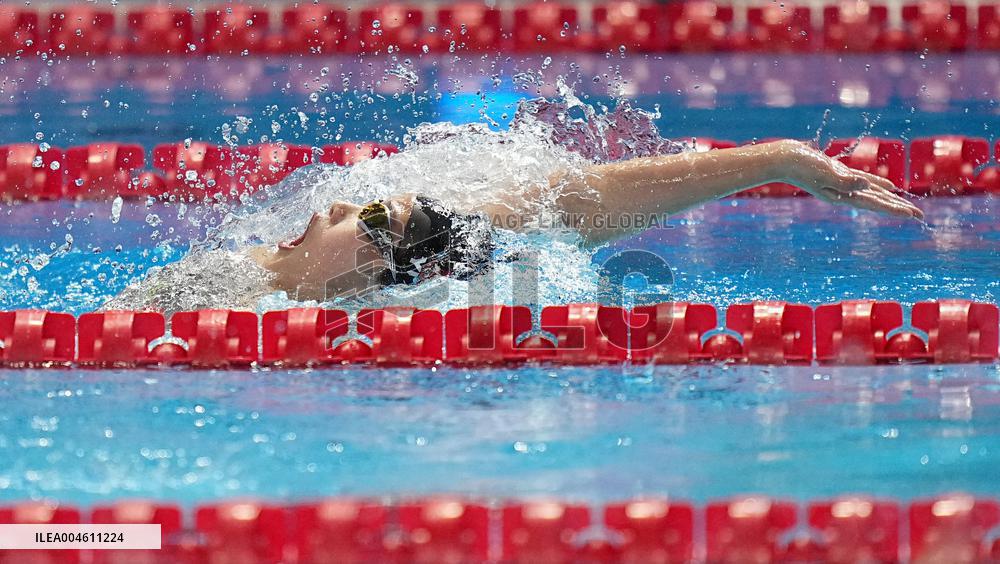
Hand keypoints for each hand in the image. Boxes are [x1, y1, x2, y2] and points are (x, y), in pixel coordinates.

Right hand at [779, 140, 923, 219]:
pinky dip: (878, 183)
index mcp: (842, 195)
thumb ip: (845, 180)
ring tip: (906, 205)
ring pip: (873, 193)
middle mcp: (844, 192)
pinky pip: (864, 180)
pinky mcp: (839, 173)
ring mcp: (842, 183)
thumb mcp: (824, 172)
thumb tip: (866, 185)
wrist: (782, 158)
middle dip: (897, 208)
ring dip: (890, 198)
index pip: (874, 204)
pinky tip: (888, 185)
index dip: (894, 209)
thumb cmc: (801, 166)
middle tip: (919, 216)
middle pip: (877, 202)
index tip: (913, 216)